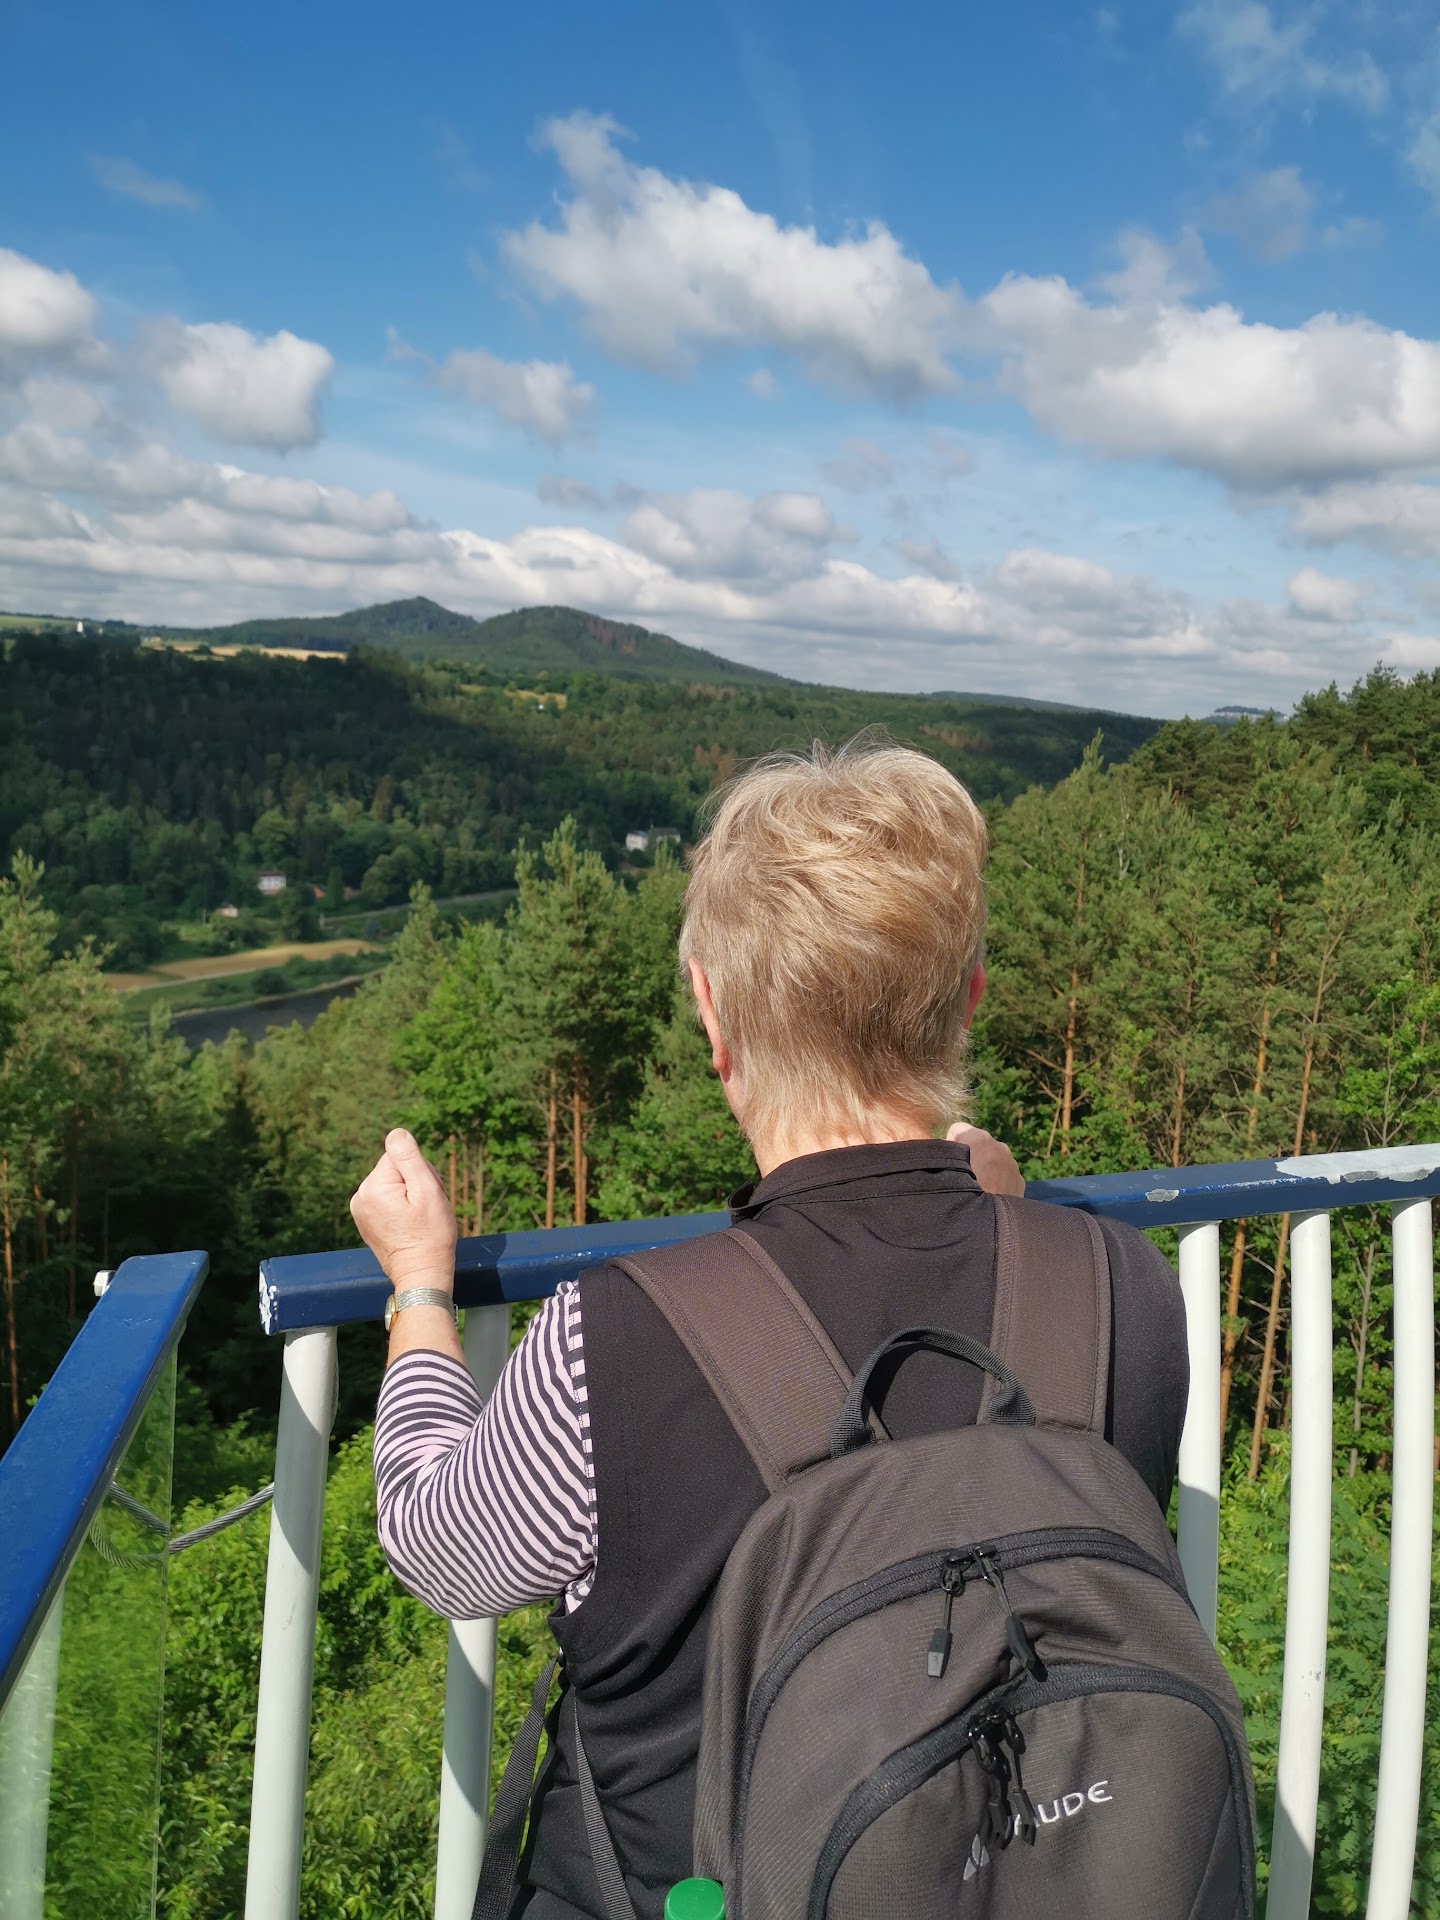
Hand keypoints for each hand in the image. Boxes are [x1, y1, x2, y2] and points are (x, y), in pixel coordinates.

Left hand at [350, 1129, 457, 1292]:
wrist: (421, 1274)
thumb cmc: (430, 1235)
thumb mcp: (427, 1191)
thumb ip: (409, 1158)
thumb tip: (396, 1133)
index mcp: (373, 1186)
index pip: (400, 1156)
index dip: (420, 1171)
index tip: (426, 1195)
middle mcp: (360, 1195)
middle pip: (395, 1169)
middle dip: (415, 1183)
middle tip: (425, 1209)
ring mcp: (361, 1210)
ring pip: (393, 1184)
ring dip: (409, 1196)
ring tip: (418, 1219)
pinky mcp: (366, 1221)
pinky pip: (386, 1200)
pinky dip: (400, 1208)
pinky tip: (409, 1225)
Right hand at [946, 1122, 1024, 1196]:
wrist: (987, 1226)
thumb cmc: (958, 1194)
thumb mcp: (940, 1170)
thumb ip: (941, 1154)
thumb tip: (940, 1154)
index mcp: (980, 1139)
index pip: (958, 1129)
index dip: (948, 1145)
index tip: (946, 1164)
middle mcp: (1000, 1146)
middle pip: (978, 1145)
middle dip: (970, 1158)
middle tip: (960, 1180)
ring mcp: (1013, 1164)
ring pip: (993, 1161)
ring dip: (985, 1171)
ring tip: (975, 1193)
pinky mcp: (1020, 1182)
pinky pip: (1004, 1176)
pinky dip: (997, 1184)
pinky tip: (988, 1200)